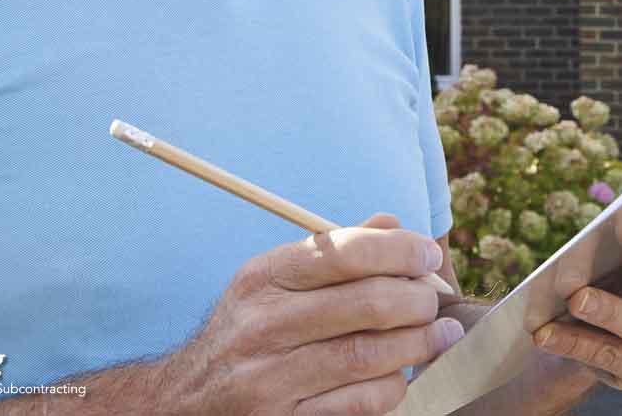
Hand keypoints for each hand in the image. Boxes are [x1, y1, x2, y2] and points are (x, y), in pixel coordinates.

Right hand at [168, 213, 463, 414]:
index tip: (428, 256)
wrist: (184, 401)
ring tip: (438, 336)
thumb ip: (332, 252)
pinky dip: (392, 387)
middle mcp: (263, 325)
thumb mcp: (272, 282)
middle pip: (366, 304)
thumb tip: (393, 224)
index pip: (344, 251)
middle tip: (435, 302)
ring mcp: (270, 379)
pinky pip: (359, 403)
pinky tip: (400, 375)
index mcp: (263, 278)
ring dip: (418, 345)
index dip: (400, 251)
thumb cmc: (246, 331)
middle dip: (417, 301)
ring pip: (369, 356)